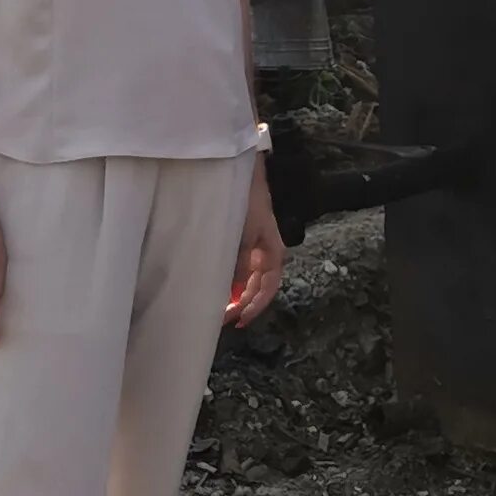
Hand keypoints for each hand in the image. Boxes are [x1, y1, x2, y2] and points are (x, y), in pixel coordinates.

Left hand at [227, 168, 285, 326]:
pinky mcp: (244, 242)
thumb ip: (241, 262)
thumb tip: (237, 290)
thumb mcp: (244, 234)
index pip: (268, 287)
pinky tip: (221, 289)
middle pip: (259, 287)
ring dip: (238, 296)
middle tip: (224, 319)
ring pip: (250, 280)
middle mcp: (267, 254)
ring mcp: (256, 248)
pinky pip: (242, 269)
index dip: (256, 306)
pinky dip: (233, 281)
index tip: (240, 320)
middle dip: (244, 304)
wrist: (243, 176)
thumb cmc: (247, 203)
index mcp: (273, 253)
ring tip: (221, 310)